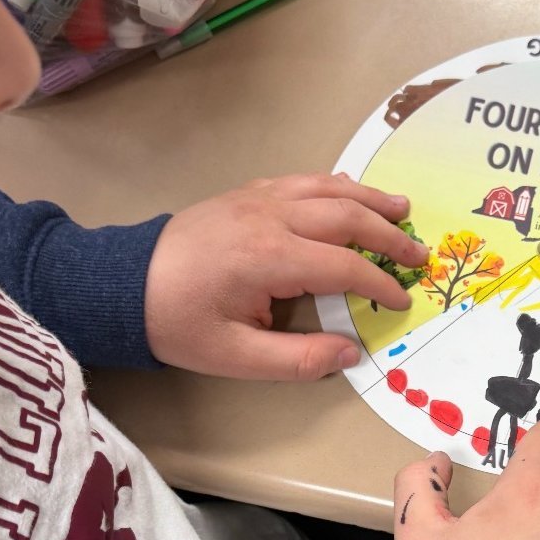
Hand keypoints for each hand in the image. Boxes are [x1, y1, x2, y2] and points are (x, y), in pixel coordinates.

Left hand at [143, 173, 428, 379]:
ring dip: (369, 198)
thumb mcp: (235, 357)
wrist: (120, 283)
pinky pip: (301, 180)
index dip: (380, 284)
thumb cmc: (177, 323)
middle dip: (388, 235)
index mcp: (269, 259)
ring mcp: (256, 199)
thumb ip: (297, 359)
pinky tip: (350, 192)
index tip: (401, 302)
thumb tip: (350, 354)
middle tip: (420, 253)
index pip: (345, 266)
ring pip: (327, 188)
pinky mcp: (245, 193)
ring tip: (402, 208)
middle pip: (346, 217)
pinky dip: (334, 185)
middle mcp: (269, 218)